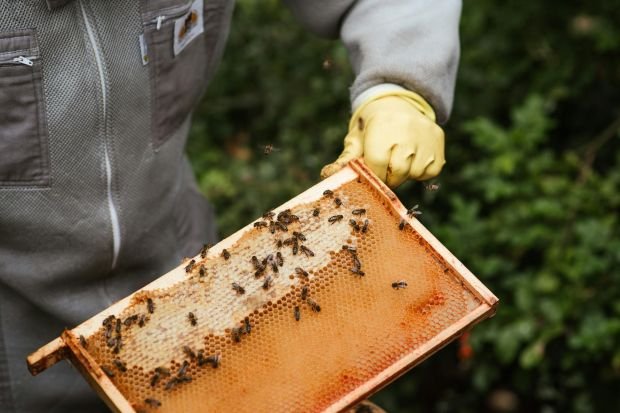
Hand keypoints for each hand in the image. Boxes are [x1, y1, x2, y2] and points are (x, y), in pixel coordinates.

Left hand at [321, 91, 445, 187]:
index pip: (377, 163)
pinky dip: (421, 171)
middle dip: (389, 177)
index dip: (374, 174)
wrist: (396, 103)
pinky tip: (413, 158)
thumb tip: (327, 175)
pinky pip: (431, 171)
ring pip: (415, 172)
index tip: (372, 172)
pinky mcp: (438, 139)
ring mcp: (426, 133)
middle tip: (384, 169)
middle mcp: (407, 127)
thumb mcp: (356, 139)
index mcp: (382, 126)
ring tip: (397, 159)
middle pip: (398, 171)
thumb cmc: (371, 128)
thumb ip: (346, 159)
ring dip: (405, 174)